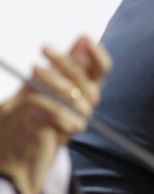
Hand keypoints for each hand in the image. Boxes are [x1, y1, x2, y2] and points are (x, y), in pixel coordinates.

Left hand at [0, 36, 110, 193]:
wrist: (11, 155)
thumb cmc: (22, 118)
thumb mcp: (34, 85)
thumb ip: (57, 67)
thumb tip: (81, 41)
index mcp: (82, 88)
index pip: (101, 69)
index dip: (97, 54)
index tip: (83, 39)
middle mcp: (86, 103)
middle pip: (88, 80)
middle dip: (67, 62)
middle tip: (44, 48)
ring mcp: (80, 119)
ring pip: (79, 97)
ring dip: (56, 81)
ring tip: (33, 71)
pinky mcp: (68, 135)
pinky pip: (65, 117)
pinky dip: (48, 105)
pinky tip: (30, 98)